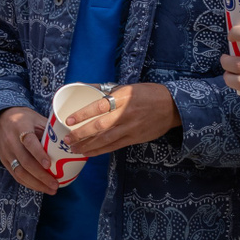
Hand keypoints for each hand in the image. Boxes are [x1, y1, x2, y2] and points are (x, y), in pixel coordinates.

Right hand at [0, 107, 59, 193]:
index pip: (29, 142)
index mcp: (20, 127)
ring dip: (36, 184)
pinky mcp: (4, 161)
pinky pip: (16, 176)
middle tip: (56, 184)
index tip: (49, 165)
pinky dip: (29, 184)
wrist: (0, 119)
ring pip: (20, 172)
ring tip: (51, 190)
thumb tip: (67, 145)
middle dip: (41, 176)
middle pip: (25, 162)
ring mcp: (6, 153)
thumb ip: (49, 130)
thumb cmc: (23, 118)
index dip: (39, 154)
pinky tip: (40, 188)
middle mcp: (11, 142)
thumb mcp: (36, 118)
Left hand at [58, 83, 182, 158]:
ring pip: (106, 140)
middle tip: (67, 139)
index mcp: (123, 97)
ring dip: (88, 146)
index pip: (99, 106)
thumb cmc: (147, 94)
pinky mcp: (135, 138)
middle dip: (81, 134)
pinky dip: (100, 150)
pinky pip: (114, 146)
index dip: (83, 114)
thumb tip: (80, 86)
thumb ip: (104, 90)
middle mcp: (126, 113)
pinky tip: (89, 152)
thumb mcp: (126, 87)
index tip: (69, 120)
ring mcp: (131, 128)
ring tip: (73, 148)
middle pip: (100, 126)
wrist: (172, 106)